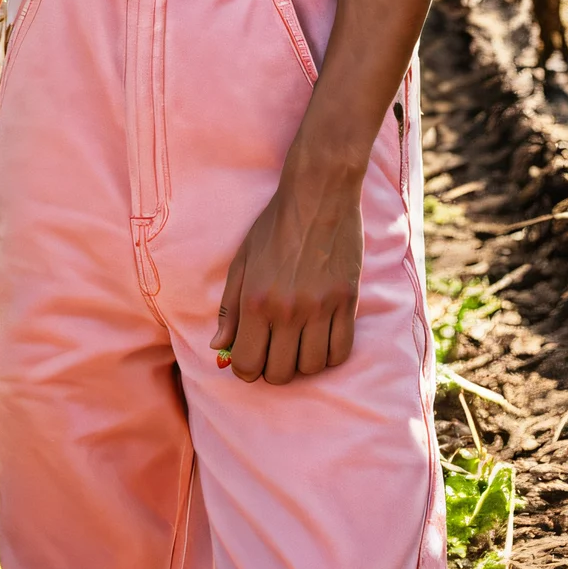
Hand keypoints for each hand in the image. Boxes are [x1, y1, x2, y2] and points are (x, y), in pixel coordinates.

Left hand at [211, 160, 363, 383]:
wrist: (319, 195)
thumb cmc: (275, 226)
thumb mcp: (242, 262)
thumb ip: (229, 308)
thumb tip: (219, 346)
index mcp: (256, 301)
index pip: (248, 363)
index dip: (245, 370)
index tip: (249, 362)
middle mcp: (288, 310)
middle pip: (281, 373)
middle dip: (272, 371)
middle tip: (273, 354)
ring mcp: (321, 308)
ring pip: (312, 367)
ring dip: (301, 364)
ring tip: (297, 345)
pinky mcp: (348, 302)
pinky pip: (340, 351)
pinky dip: (328, 356)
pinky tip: (320, 340)